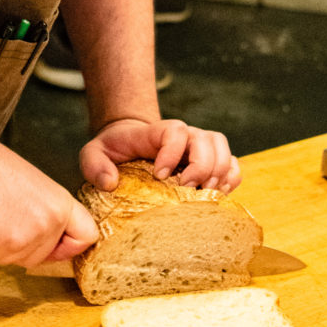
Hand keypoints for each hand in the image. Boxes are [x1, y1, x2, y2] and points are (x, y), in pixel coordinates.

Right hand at [0, 141, 97, 268]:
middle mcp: (49, 225)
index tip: (57, 246)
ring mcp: (25, 240)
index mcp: (61, 205)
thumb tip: (37, 227)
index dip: (71, 246)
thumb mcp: (32, 184)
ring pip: (11, 260)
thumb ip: (43, 209)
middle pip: (41, 256)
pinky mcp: (0, 249)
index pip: (86, 236)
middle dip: (19, 247)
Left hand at [80, 116, 240, 193]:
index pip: (175, 131)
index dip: (172, 152)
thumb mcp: (93, 153)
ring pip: (224, 152)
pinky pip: (233, 167)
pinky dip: (231, 181)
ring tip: (202, 195)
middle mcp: (186, 136)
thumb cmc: (114, 150)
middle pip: (207, 142)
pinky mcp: (212, 163)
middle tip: (185, 190)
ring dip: (218, 175)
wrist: (131, 146)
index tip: (160, 176)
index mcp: (158, 131)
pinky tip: (216, 194)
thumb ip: (94, 165)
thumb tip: (110, 183)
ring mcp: (202, 148)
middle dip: (200, 168)